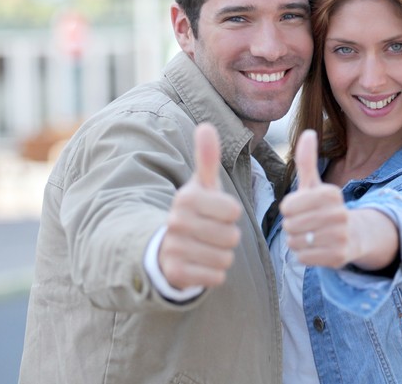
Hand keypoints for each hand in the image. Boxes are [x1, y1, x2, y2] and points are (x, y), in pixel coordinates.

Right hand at [159, 123, 241, 288]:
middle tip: (210, 234)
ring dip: (221, 256)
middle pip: (231, 236)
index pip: (233, 210)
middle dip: (227, 237)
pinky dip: (214, 273)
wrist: (167, 248)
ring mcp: (174, 248)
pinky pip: (216, 276)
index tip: (215, 213)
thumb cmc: (195, 213)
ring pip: (225, 257)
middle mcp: (176, 222)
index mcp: (186, 197)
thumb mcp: (202, 186)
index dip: (230, 215)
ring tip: (205, 248)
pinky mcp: (176, 273)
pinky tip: (200, 264)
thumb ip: (207, 158)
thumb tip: (205, 126)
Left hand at [280, 130, 358, 267]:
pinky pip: (303, 257)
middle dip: (292, 226)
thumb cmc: (325, 207)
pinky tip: (316, 248)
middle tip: (306, 224)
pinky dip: (304, 254)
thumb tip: (308, 132)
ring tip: (311, 235)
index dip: (289, 209)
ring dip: (297, 241)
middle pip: (290, 225)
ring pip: (296, 242)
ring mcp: (340, 236)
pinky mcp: (339, 257)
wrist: (353, 235)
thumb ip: (307, 160)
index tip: (301, 208)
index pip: (288, 205)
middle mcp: (339, 214)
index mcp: (331, 193)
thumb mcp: (315, 184)